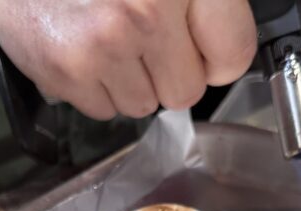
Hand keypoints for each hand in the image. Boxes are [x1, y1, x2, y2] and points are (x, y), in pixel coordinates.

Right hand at [0, 0, 256, 119]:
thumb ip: (204, 4)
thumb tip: (220, 57)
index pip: (232, 52)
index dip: (217, 56)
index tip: (201, 48)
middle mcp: (148, 10)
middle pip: (186, 90)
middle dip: (169, 72)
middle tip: (142, 37)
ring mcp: (104, 43)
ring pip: (144, 105)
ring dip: (129, 80)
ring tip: (105, 35)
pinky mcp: (67, 68)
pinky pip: (103, 110)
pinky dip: (93, 86)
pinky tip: (81, 45)